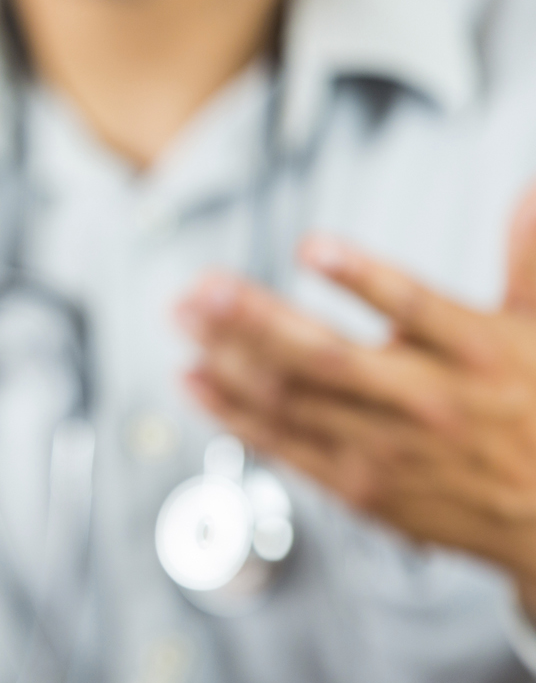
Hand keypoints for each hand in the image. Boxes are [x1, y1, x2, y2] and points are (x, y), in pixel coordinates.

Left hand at [176, 188, 535, 609]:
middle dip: (251, 320)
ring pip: (290, 400)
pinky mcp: (358, 488)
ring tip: (182, 319)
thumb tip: (529, 193)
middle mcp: (426, 402)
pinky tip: (195, 381)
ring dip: (226, 357)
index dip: (361, 276)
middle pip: (324, 357)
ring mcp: (387, 450)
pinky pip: (282, 445)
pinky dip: (231, 414)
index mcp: (477, 354)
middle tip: (200, 288)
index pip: (415, 306)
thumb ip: (532, 261)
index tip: (313, 246)